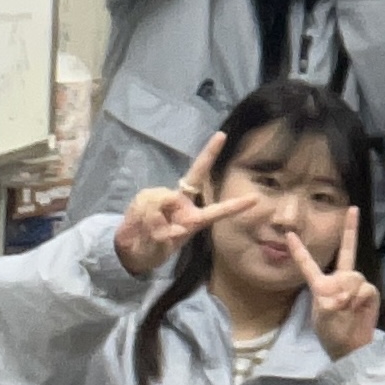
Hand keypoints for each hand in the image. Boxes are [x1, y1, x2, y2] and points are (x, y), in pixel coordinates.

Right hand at [114, 134, 256, 276]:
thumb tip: (161, 214)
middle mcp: (183, 202)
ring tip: (146, 229)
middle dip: (210, 153)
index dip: (235, 206)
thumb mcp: (161, 247)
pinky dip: (140, 215)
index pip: (217, 211)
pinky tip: (138, 222)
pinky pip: (145, 201)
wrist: (128, 249)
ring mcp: (165, 196)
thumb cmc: (152, 249)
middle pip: (197, 174)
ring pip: (162, 198)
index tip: (256, 199)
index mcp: (194, 219)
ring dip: (151, 217)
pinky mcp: (146, 194)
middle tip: (222, 135)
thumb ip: (163, 232)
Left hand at [287, 209, 378, 360]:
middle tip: (354, 209)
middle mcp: (339, 279)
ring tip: (346, 308)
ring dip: (349, 292)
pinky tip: (356, 308)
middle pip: (347, 252)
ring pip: (354, 275)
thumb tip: (346, 292)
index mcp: (321, 285)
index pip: (308, 264)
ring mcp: (356, 284)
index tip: (290, 234)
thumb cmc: (331, 333)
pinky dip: (359, 298)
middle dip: (350, 229)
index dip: (300, 250)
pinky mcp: (369, 291)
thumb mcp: (322, 317)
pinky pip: (364, 287)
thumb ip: (331, 300)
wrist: (351, 346)